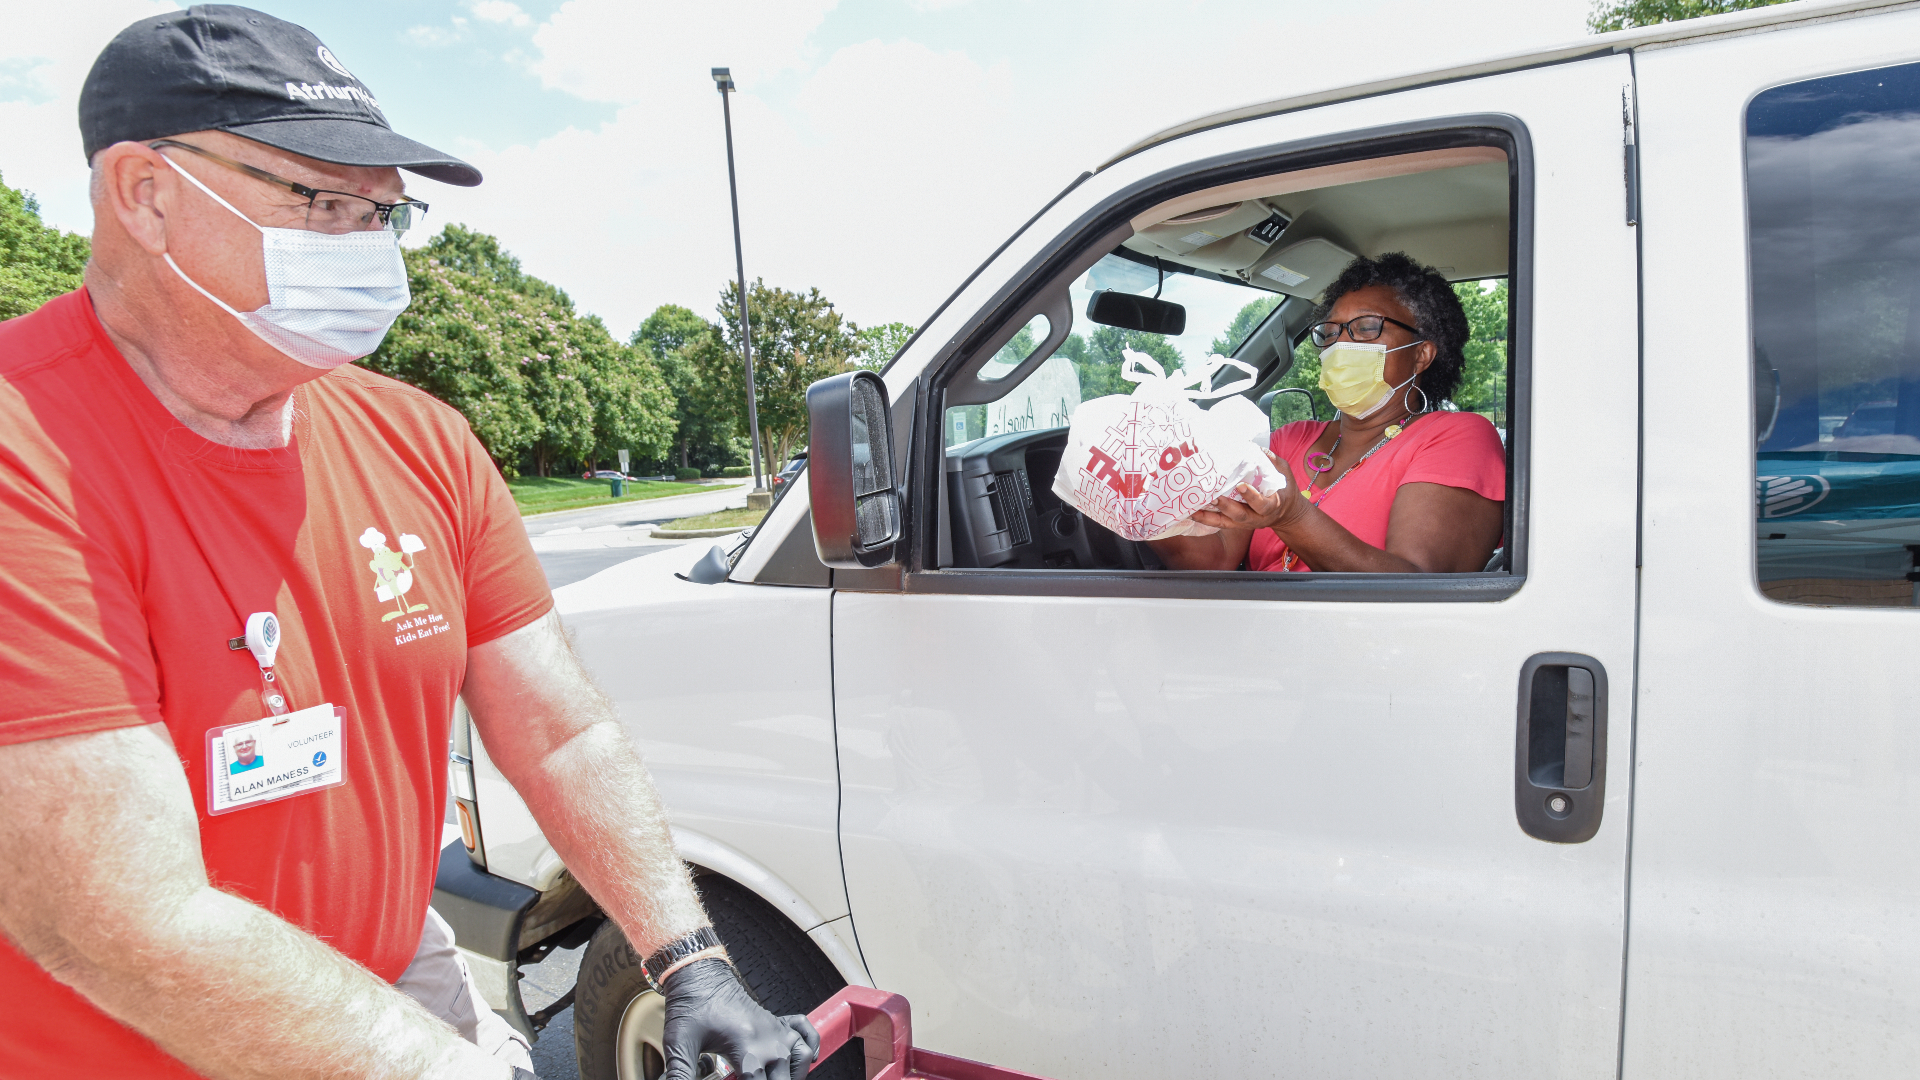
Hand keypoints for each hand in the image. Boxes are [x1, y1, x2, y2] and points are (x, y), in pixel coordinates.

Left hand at [662, 956, 820, 1079]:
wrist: (699, 974)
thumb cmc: (691, 1005)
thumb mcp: (680, 1044)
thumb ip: (679, 1073)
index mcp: (747, 1049)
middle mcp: (769, 1040)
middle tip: (747, 1078)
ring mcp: (776, 1030)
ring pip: (802, 1060)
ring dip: (793, 1075)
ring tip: (773, 1079)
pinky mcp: (776, 1021)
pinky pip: (807, 1033)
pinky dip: (811, 1047)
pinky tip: (806, 1059)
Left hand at [1190, 449, 1308, 532]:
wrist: (1286, 514)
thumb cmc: (1284, 490)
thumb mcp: (1283, 472)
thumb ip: (1270, 460)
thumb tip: (1252, 446)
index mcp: (1271, 505)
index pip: (1262, 504)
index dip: (1251, 497)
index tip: (1241, 485)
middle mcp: (1257, 517)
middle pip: (1240, 515)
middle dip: (1226, 506)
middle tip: (1214, 496)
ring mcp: (1245, 522)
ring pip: (1227, 522)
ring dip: (1210, 516)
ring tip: (1194, 507)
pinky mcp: (1236, 524)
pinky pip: (1220, 524)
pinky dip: (1206, 519)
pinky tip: (1192, 512)